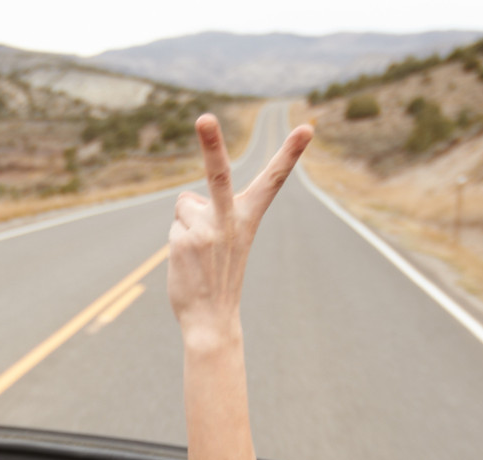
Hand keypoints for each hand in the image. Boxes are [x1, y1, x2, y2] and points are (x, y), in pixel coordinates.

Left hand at [168, 115, 311, 341]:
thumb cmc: (220, 277)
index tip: (307, 128)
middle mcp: (231, 219)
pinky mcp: (185, 240)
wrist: (212, 319)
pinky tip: (188, 263)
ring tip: (199, 253)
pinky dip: (176, 241)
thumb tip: (187, 201)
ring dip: (187, 223)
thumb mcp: (225, 239)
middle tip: (203, 117)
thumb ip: (212, 212)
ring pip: (185, 205)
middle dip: (211, 143)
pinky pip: (175, 225)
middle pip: (219, 172)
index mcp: (250, 217)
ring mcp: (208, 229)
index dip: (290, 152)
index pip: (273, 179)